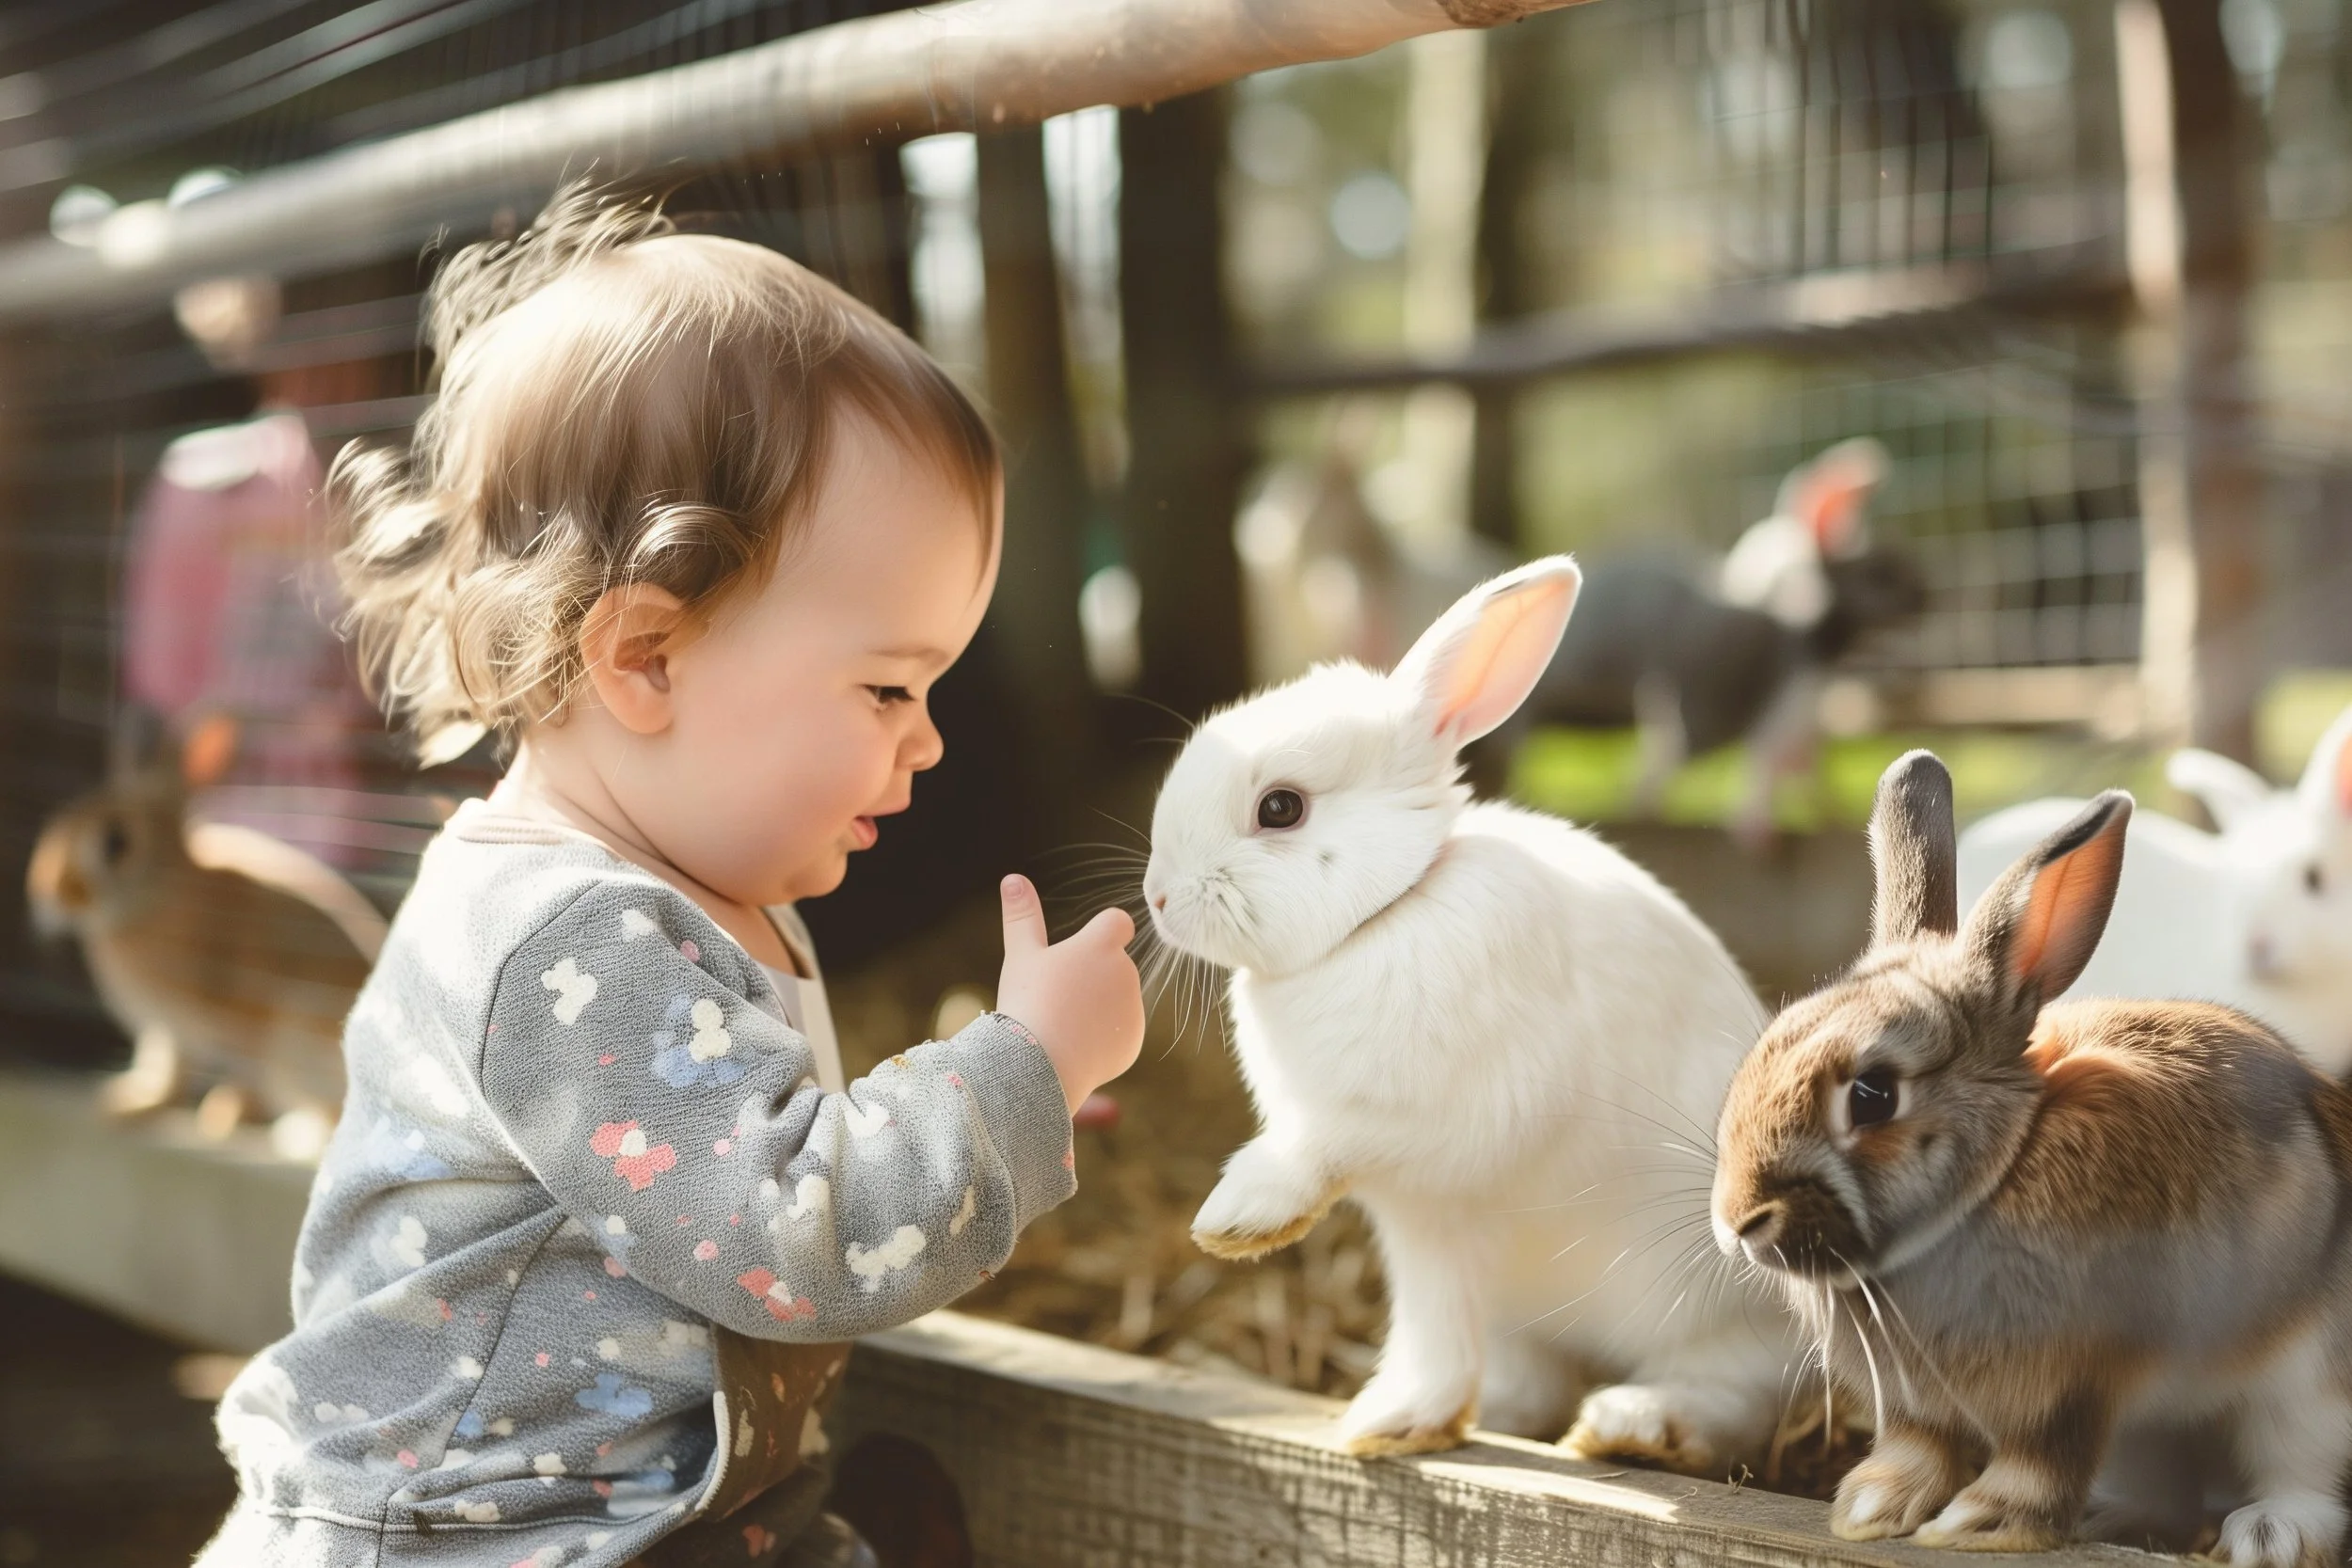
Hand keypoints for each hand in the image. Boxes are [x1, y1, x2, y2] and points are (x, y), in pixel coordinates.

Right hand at [995, 874, 1143, 1113]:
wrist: (1040, 1066)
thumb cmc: (1029, 1003)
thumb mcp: (1020, 956)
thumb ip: (1022, 916)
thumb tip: (1012, 878)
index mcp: (1101, 946)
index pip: (1118, 922)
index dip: (1105, 930)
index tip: (1087, 944)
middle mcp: (1126, 973)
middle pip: (1113, 966)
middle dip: (1093, 977)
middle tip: (1057, 997)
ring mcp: (1133, 1010)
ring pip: (1116, 1002)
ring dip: (1097, 1008)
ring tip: (1062, 1025)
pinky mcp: (1133, 1043)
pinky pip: (1119, 1035)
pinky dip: (1102, 1040)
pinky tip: (1075, 1048)